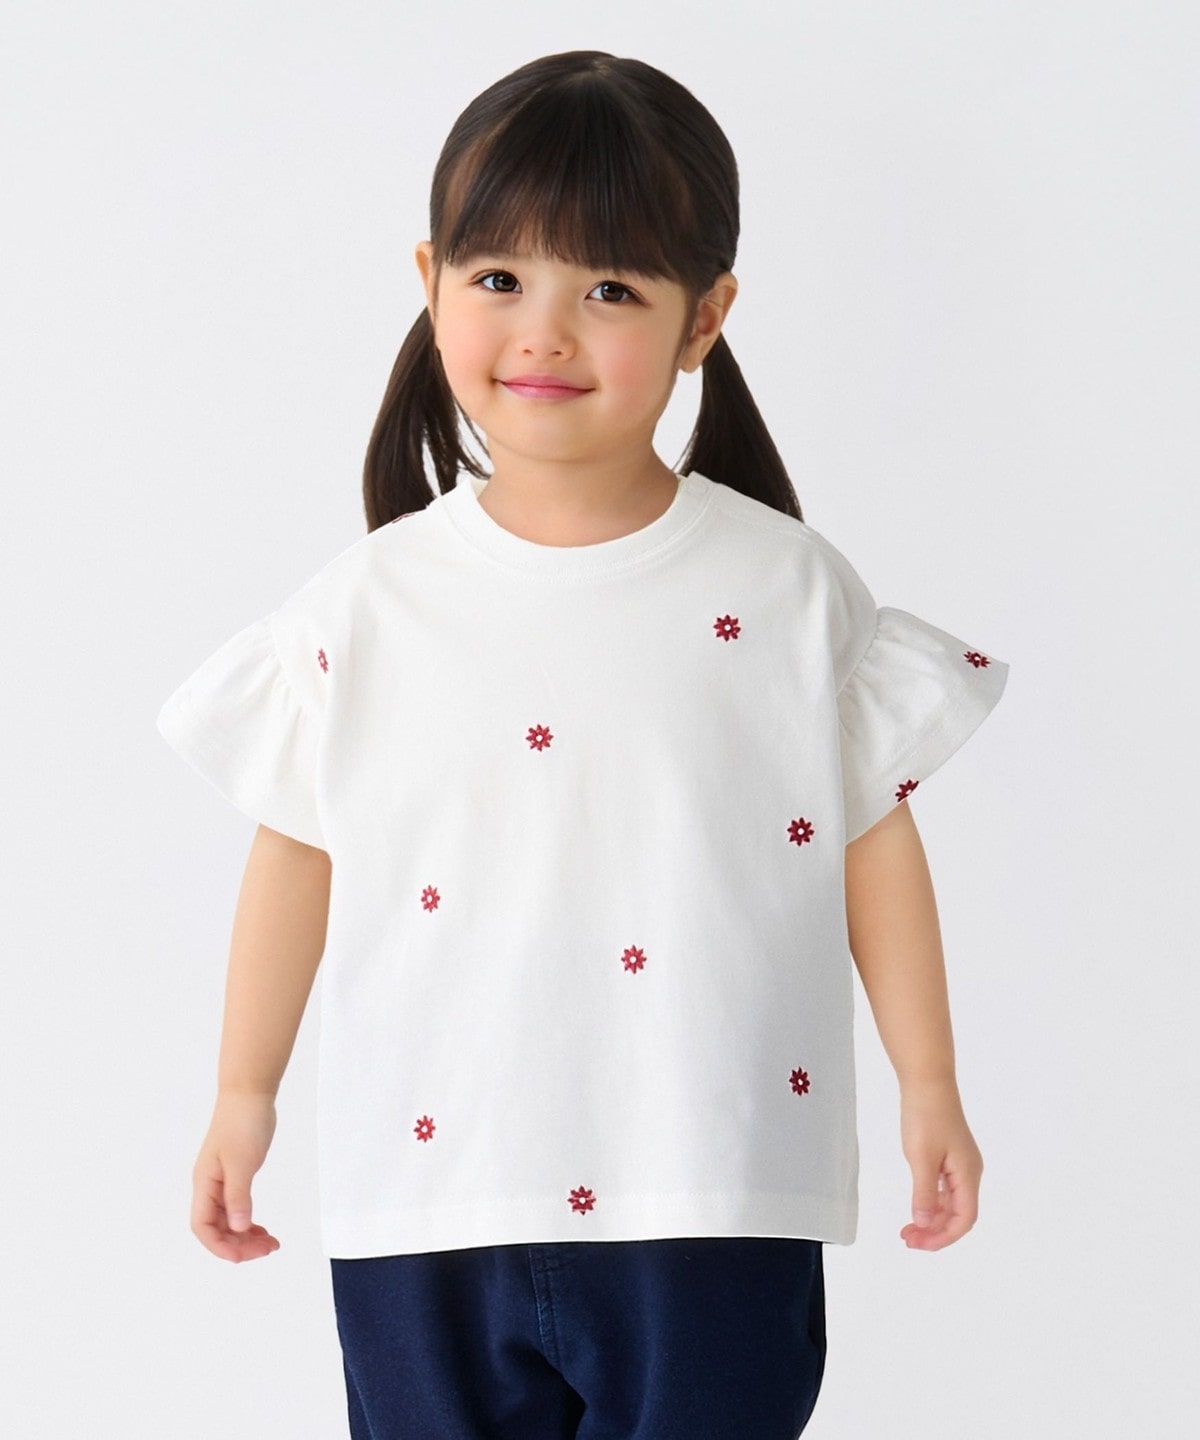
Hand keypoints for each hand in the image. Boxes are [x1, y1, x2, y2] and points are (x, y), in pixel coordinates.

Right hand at [191, 1092, 281, 1262]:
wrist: (249, 1094)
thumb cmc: (243, 1123)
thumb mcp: (242, 1162)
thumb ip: (238, 1196)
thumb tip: (239, 1228)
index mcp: (205, 1184)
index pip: (203, 1227)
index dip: (220, 1246)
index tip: (244, 1256)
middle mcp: (209, 1186)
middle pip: (216, 1228)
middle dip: (239, 1244)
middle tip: (268, 1248)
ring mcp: (221, 1181)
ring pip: (228, 1220)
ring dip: (246, 1236)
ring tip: (270, 1243)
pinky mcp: (235, 1175)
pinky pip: (237, 1208)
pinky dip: (249, 1221)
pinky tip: (262, 1228)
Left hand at [896, 1079, 982, 1250]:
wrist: (927, 1081)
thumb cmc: (925, 1115)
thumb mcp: (921, 1158)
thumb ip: (924, 1194)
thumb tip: (925, 1224)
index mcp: (968, 1174)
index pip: (964, 1219)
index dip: (943, 1237)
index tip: (918, 1243)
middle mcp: (969, 1172)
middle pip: (958, 1214)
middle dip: (935, 1231)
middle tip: (907, 1238)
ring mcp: (960, 1164)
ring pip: (951, 1203)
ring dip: (932, 1219)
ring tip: (909, 1229)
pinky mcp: (950, 1155)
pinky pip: (945, 1189)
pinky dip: (932, 1202)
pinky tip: (917, 1207)